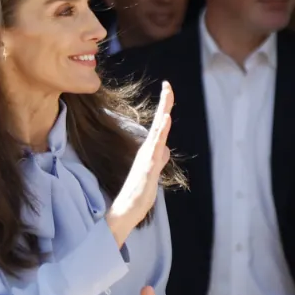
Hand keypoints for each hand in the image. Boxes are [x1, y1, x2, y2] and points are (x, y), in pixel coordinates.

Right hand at [107, 81, 172, 245]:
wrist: (127, 210)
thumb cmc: (139, 193)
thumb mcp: (154, 173)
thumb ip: (159, 159)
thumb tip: (165, 149)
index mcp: (150, 150)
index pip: (159, 126)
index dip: (164, 108)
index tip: (167, 90)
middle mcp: (147, 150)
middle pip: (158, 123)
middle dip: (164, 104)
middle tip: (168, 85)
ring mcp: (147, 158)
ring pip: (157, 132)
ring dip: (162, 114)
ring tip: (168, 97)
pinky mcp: (147, 167)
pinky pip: (155, 147)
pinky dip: (161, 132)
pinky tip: (166, 120)